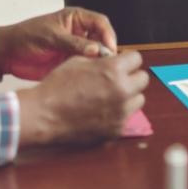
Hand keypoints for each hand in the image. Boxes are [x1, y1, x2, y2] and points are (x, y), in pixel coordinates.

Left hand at [0, 7, 117, 79]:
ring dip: (100, 62)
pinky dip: (90, 72)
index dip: (108, 34)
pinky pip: (86, 66)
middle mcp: (80, 32)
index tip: (110, 49)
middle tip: (108, 64)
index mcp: (76, 19)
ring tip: (101, 73)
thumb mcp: (51, 37)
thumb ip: (74, 43)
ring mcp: (76, 48)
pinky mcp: (71, 63)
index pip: (100, 22)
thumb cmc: (27, 36)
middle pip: (102, 39)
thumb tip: (97, 50)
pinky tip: (91, 79)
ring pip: (96, 54)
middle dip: (107, 50)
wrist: (9, 53)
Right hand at [16, 50, 147, 145]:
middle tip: (117, 79)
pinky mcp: (116, 129)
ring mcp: (121, 113)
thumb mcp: (78, 61)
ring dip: (128, 96)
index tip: (121, 63)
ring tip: (110, 96)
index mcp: (114, 70)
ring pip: (138, 100)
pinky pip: (126, 117)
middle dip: (131, 77)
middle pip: (143, 79)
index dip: (127, 59)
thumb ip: (101, 59)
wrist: (44, 114)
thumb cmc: (57, 86)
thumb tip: (113, 58)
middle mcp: (122, 91)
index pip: (137, 58)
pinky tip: (102, 111)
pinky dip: (118, 114)